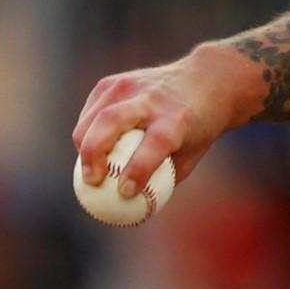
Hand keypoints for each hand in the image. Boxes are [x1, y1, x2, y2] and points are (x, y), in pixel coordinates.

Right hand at [72, 44, 261, 194]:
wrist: (206, 81)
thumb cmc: (197, 128)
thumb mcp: (191, 155)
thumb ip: (162, 179)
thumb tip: (133, 207)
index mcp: (177, 119)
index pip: (154, 144)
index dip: (138, 169)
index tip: (125, 192)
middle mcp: (152, 99)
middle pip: (111, 121)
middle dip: (93, 153)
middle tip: (91, 180)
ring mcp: (130, 86)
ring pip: (94, 117)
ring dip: (84, 146)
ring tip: (89, 168)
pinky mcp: (113, 82)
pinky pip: (91, 111)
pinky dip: (86, 131)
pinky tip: (91, 147)